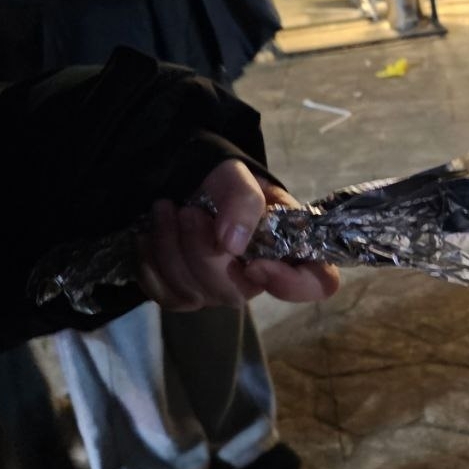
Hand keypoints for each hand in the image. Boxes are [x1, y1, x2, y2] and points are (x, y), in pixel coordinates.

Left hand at [138, 159, 339, 310]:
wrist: (182, 177)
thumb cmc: (220, 177)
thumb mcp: (236, 173)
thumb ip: (243, 200)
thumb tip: (232, 245)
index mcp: (287, 247)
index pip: (318, 284)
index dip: (292, 284)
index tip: (255, 263)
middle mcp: (257, 278)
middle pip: (236, 295)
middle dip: (202, 252)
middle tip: (187, 211)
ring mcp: (219, 290)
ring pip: (196, 295)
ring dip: (171, 248)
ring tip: (164, 208)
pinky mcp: (185, 295)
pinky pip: (167, 296)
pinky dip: (151, 263)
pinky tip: (149, 234)